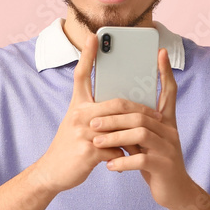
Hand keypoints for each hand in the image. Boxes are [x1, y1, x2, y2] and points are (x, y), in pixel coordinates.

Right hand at [33, 32, 163, 194]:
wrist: (51, 172)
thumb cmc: (69, 148)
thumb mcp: (77, 125)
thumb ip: (96, 115)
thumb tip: (123, 110)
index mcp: (76, 105)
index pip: (82, 75)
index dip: (87, 55)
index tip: (94, 37)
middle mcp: (77, 114)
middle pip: (115, 103)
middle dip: (141, 109)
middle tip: (157, 115)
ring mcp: (82, 132)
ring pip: (120, 126)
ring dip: (137, 134)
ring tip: (149, 138)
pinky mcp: (87, 151)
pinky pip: (116, 148)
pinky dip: (125, 155)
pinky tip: (127, 161)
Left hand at [90, 47, 194, 208]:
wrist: (175, 193)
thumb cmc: (155, 163)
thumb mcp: (146, 142)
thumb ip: (135, 126)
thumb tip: (112, 107)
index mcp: (165, 121)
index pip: (168, 91)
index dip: (165, 72)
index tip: (161, 52)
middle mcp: (169, 131)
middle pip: (140, 114)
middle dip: (114, 117)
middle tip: (92, 123)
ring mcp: (169, 148)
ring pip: (140, 134)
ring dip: (115, 137)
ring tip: (96, 142)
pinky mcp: (164, 166)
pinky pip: (141, 159)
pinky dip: (123, 161)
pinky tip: (110, 165)